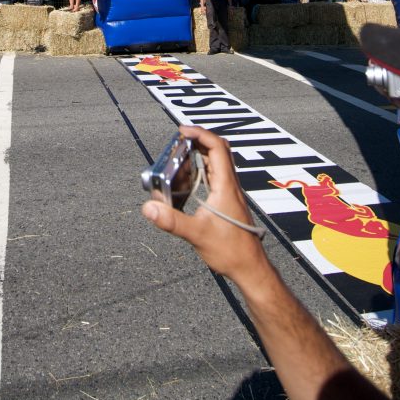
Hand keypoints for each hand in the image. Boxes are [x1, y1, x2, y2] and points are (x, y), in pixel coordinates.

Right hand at [141, 127, 267, 286]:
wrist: (250, 268)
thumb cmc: (231, 251)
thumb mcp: (197, 235)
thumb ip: (172, 221)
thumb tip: (148, 207)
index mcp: (226, 185)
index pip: (217, 148)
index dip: (200, 134)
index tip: (181, 131)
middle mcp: (229, 185)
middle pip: (217, 150)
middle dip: (197, 141)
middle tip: (177, 143)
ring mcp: (229, 192)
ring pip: (215, 163)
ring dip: (197, 156)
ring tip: (177, 161)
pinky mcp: (226, 202)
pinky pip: (213, 177)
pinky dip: (199, 172)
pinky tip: (186, 182)